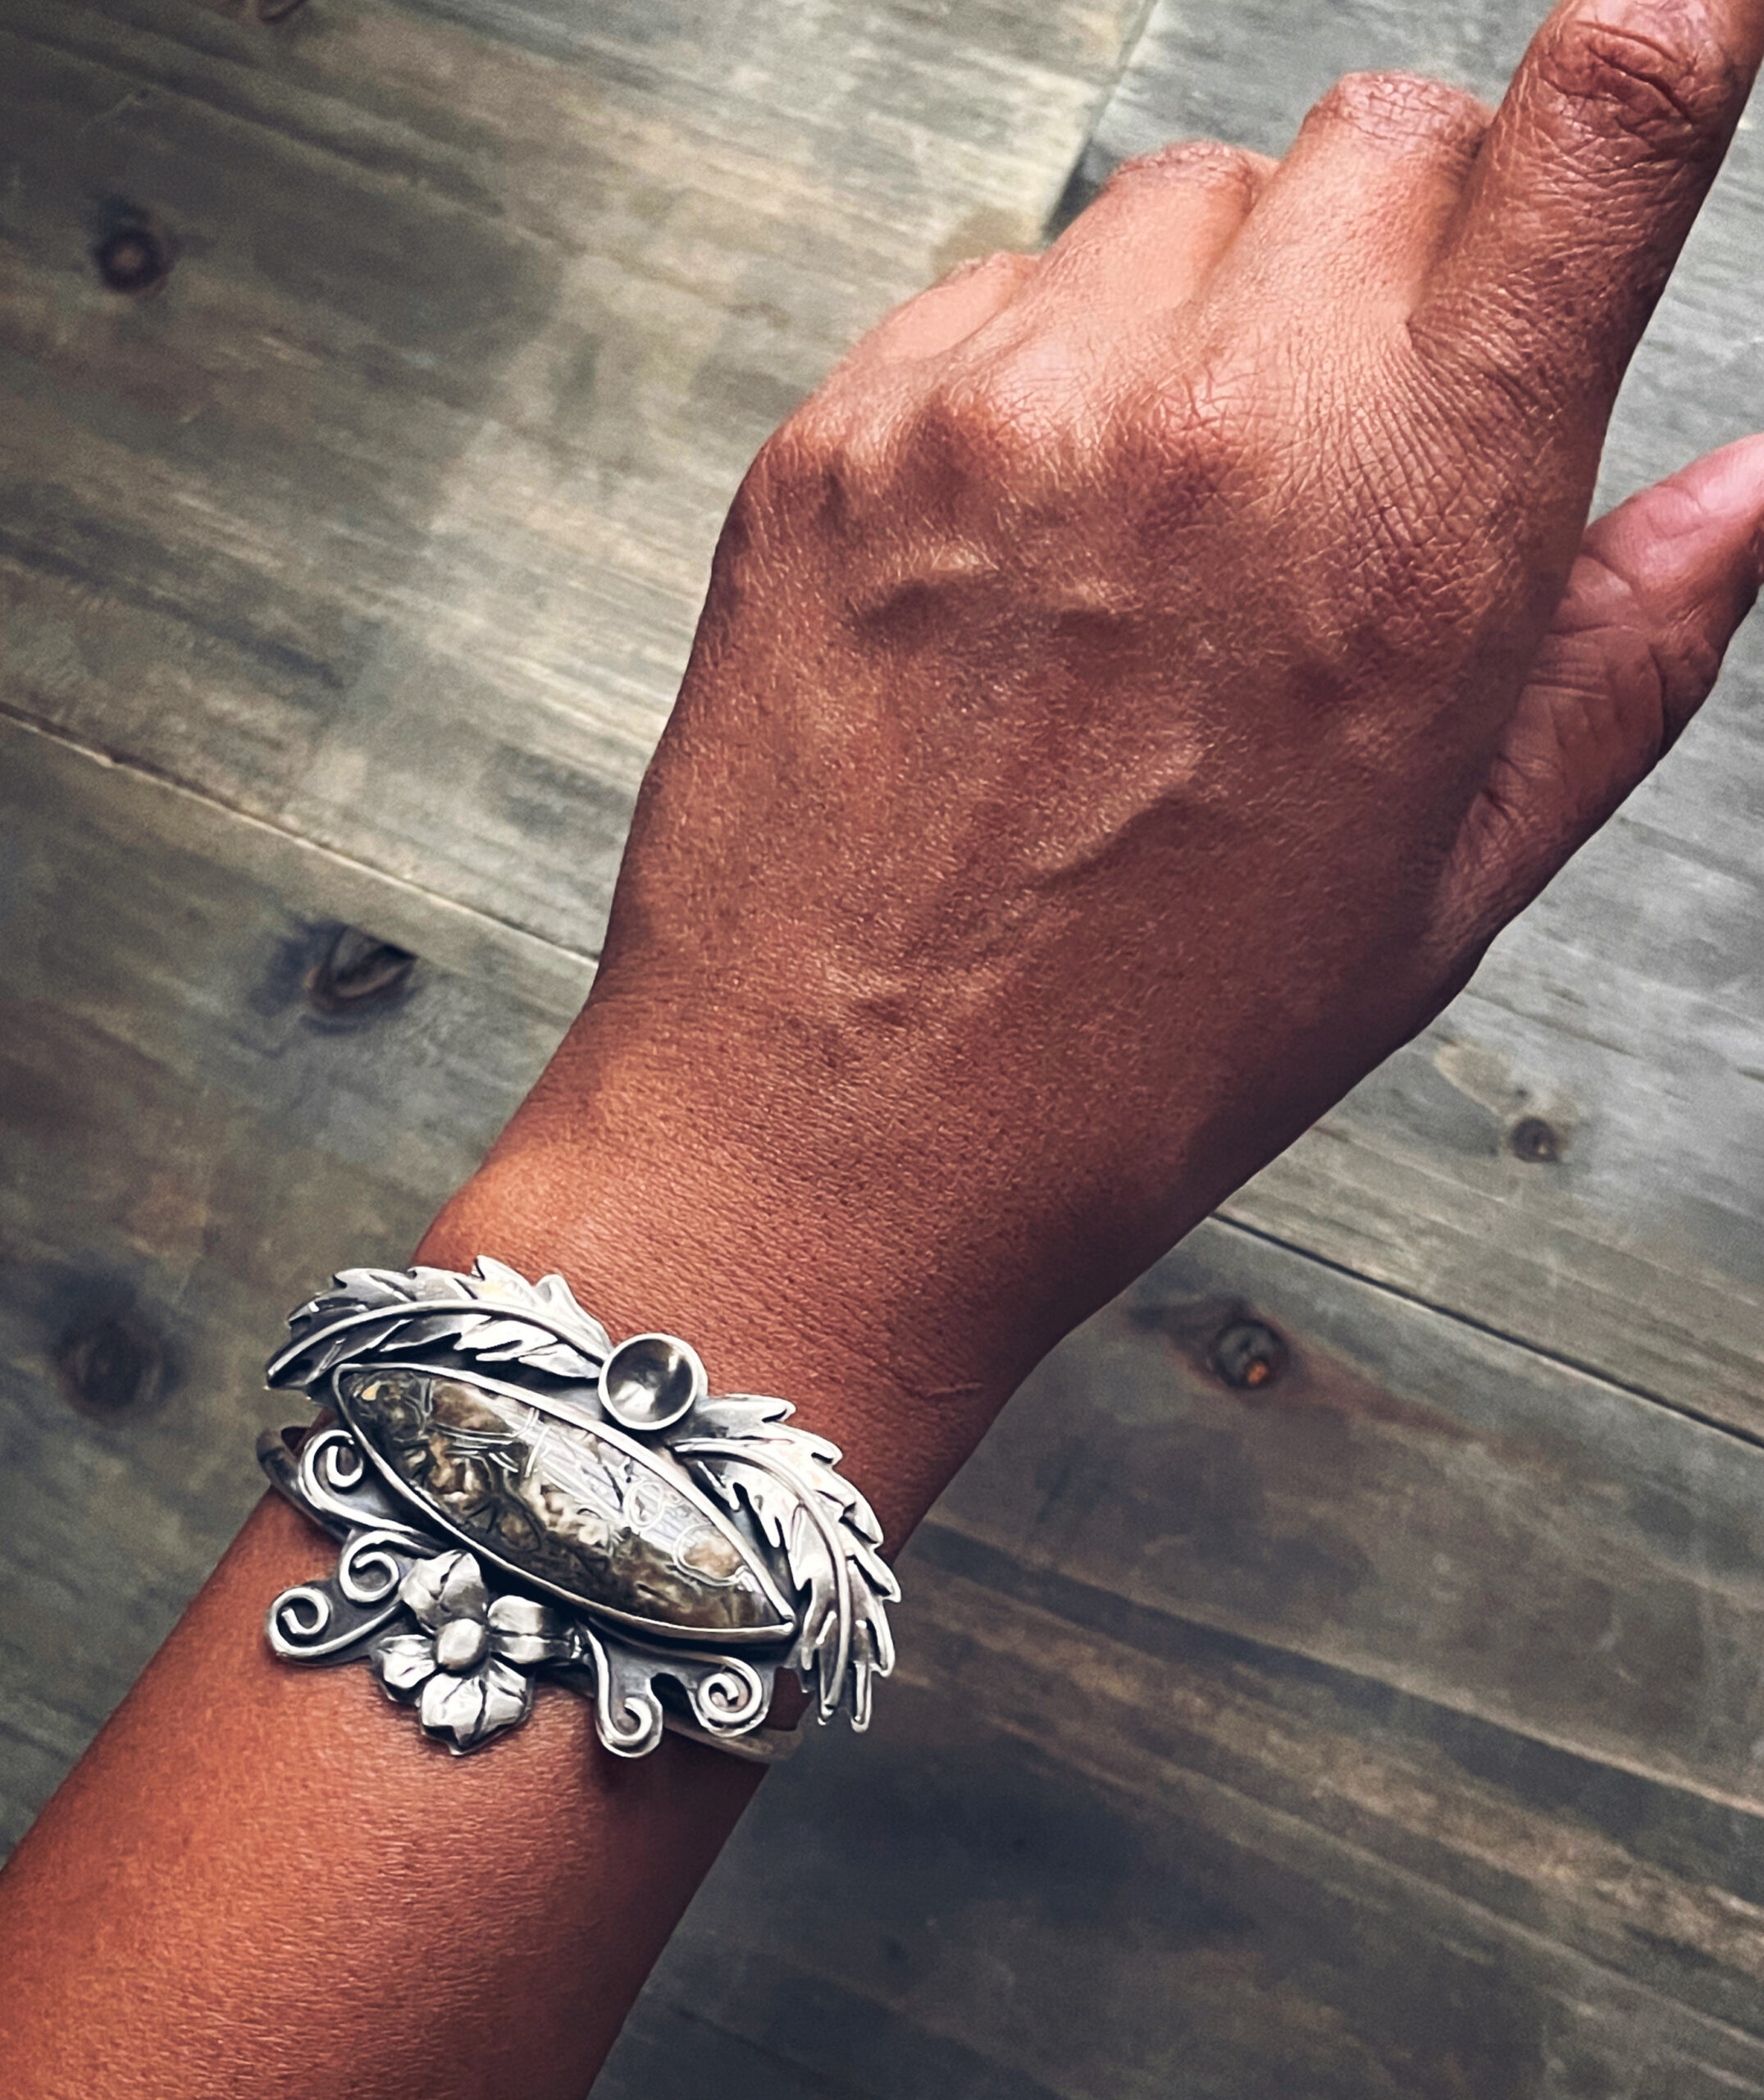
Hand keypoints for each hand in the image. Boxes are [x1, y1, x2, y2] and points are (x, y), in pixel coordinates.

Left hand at [437, 0, 1763, 1533]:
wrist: (824, 1137)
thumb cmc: (1124, 1056)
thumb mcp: (1431, 892)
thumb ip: (1615, 656)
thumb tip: (1743, 493)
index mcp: (1400, 535)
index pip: (1591, 129)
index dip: (1663, 44)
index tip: (1670, 32)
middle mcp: (1198, 427)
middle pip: (1379, 139)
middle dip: (1407, 258)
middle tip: (1353, 449)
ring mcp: (992, 416)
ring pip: (1174, 206)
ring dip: (1210, 319)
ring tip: (1161, 542)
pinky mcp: (833, 438)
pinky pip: (988, 295)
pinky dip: (1039, 375)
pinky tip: (1024, 561)